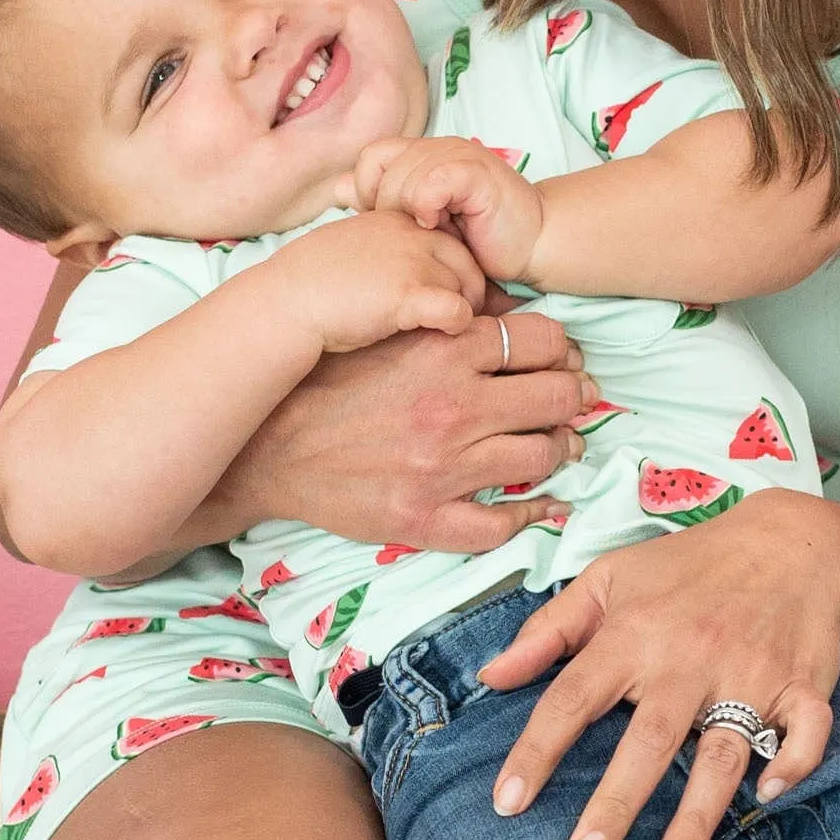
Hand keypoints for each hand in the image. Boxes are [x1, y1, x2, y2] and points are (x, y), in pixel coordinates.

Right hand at [211, 299, 591, 550]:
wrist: (268, 450)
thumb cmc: (325, 384)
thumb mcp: (385, 334)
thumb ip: (443, 323)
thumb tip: (506, 315)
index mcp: (443, 351)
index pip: (542, 339)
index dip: (560, 349)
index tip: (558, 360)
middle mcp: (452, 408)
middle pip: (557, 397)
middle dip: (571, 396)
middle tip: (569, 401)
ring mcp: (442, 468)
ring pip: (542, 456)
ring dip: (558, 449)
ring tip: (555, 445)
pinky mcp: (425, 518)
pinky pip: (503, 523)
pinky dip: (531, 514)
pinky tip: (540, 504)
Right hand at [263, 209, 485, 353]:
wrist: (287, 301)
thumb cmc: (310, 282)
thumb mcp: (349, 246)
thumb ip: (379, 247)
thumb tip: (389, 267)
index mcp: (396, 221)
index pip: (449, 239)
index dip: (455, 268)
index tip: (448, 292)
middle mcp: (410, 235)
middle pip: (468, 262)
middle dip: (470, 291)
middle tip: (460, 317)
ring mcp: (412, 263)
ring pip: (466, 288)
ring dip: (462, 310)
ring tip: (446, 330)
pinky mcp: (409, 296)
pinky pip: (457, 310)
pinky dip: (457, 323)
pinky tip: (444, 332)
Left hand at [348, 135, 545, 281]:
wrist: (530, 245)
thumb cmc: (478, 237)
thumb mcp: (421, 221)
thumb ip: (381, 201)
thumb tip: (337, 189)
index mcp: (421, 154)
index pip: (370, 157)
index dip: (367, 190)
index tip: (385, 220)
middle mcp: (437, 147)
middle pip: (381, 170)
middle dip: (387, 209)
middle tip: (413, 232)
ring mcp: (457, 154)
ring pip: (402, 178)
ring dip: (410, 212)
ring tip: (433, 230)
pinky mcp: (475, 172)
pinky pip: (431, 183)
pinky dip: (428, 206)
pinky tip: (440, 224)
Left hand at [476, 487, 839, 839]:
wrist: (791, 541)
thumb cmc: (687, 567)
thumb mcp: (608, 579)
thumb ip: (547, 630)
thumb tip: (491, 675)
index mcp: (634, 634)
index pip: (572, 698)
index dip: (536, 751)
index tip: (507, 803)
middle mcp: (689, 658)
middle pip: (647, 740)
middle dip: (615, 803)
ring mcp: (750, 674)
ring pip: (722, 752)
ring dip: (696, 814)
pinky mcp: (804, 685)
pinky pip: (807, 732)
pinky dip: (795, 764)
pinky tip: (768, 797)